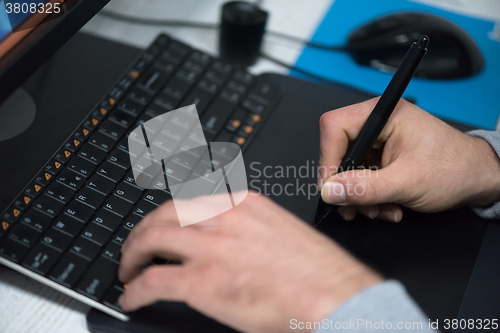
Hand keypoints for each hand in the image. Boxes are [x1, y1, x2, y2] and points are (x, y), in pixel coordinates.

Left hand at [118, 193, 380, 332]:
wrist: (336, 296)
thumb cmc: (318, 271)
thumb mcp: (281, 231)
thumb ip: (249, 230)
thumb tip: (229, 243)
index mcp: (244, 204)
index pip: (192, 200)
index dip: (168, 214)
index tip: (162, 223)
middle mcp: (224, 218)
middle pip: (164, 213)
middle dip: (143, 231)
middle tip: (136, 246)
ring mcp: (211, 247)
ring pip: (152, 239)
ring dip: (133, 255)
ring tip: (128, 269)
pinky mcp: (203, 281)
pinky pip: (153, 281)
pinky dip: (135, 289)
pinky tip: (131, 297)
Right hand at [318, 98, 499, 221]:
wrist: (477, 179)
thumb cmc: (455, 169)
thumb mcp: (406, 183)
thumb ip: (364, 188)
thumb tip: (330, 190)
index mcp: (384, 114)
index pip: (335, 128)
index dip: (328, 159)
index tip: (331, 187)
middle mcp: (378, 123)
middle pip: (339, 151)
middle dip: (347, 185)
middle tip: (352, 207)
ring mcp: (379, 141)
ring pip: (349, 169)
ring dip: (360, 196)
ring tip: (380, 210)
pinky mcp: (382, 156)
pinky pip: (362, 177)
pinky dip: (370, 196)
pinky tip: (387, 206)